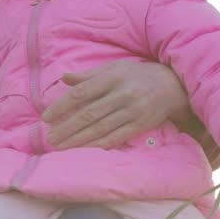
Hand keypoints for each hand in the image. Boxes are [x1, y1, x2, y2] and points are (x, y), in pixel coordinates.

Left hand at [43, 60, 188, 149]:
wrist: (173, 85)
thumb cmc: (137, 75)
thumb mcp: (114, 68)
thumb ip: (88, 75)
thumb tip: (63, 78)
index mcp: (112, 77)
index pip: (81, 93)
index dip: (62, 106)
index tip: (47, 117)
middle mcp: (122, 94)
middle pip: (89, 114)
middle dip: (67, 128)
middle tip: (50, 137)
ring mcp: (132, 111)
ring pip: (100, 128)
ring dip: (78, 139)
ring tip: (60, 146)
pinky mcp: (140, 125)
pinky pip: (116, 137)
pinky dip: (98, 144)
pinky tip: (84, 150)